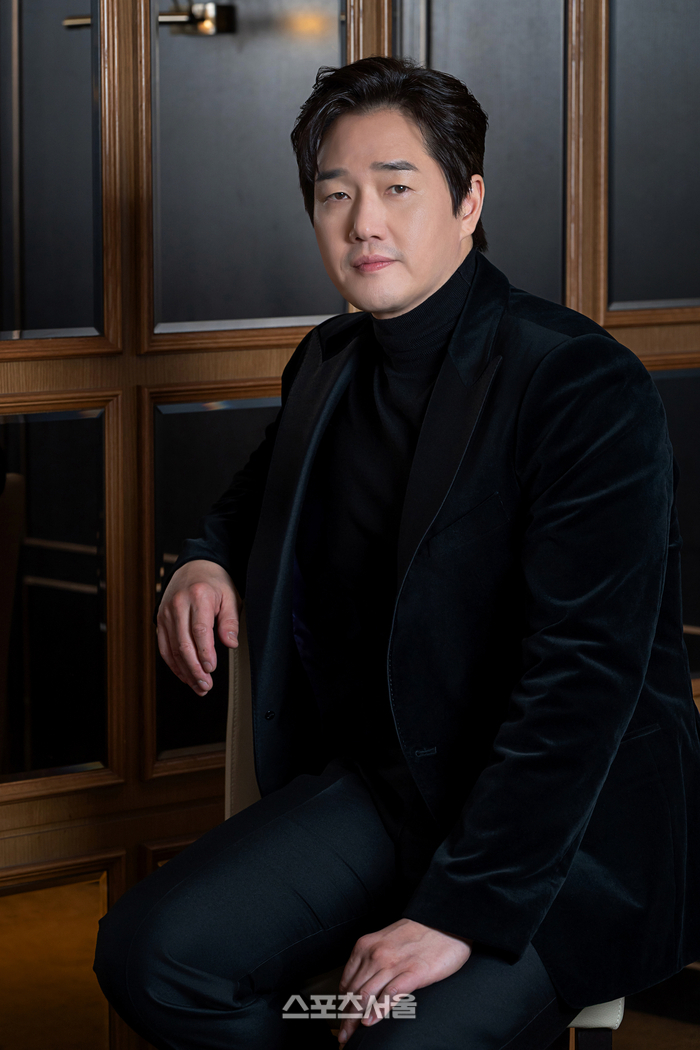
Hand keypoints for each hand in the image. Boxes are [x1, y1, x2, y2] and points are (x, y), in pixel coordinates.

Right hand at [156, 560, 240, 695]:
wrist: (194, 566)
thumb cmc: (214, 582)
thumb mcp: (230, 596)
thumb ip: (230, 621)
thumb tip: (230, 643)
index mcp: (198, 597)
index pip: (200, 631)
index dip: (205, 653)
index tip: (212, 668)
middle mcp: (178, 605)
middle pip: (183, 644)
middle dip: (194, 668)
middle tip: (206, 685)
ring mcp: (166, 613)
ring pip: (172, 649)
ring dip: (184, 670)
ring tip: (198, 685)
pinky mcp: (160, 620)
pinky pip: (164, 647)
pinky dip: (173, 664)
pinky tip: (184, 674)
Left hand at [336, 918, 471, 1043]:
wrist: (444, 921)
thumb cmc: (418, 931)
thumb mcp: (386, 940)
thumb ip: (372, 960)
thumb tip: (362, 984)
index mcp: (366, 946)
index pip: (347, 982)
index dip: (342, 1004)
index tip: (341, 1018)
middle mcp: (376, 954)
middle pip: (354, 992)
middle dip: (345, 1017)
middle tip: (342, 1035)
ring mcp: (394, 963)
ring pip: (366, 995)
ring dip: (355, 1019)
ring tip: (350, 1035)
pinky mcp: (413, 972)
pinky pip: (390, 994)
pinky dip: (378, 1010)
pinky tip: (371, 1022)